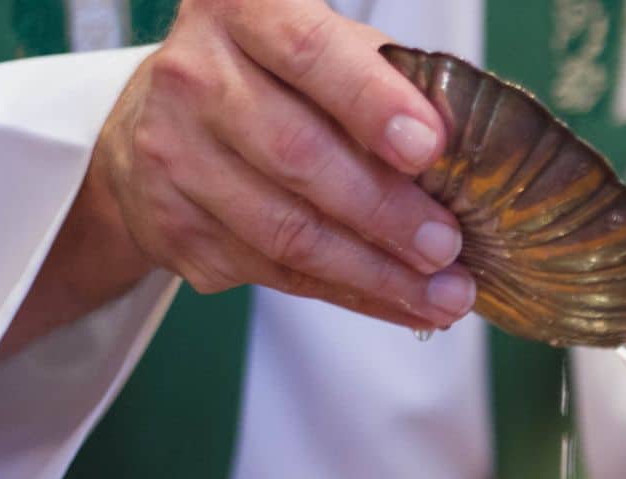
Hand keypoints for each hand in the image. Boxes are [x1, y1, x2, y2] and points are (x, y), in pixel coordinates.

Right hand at [91, 0, 473, 327]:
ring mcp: (172, 154)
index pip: (309, 53)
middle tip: (448, 247)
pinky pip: (276, 274)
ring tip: (442, 295)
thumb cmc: (276, 83)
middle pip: (297, 155)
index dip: (371, 103)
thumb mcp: (333, 56)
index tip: (428, 147)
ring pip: (286, 231)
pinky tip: (399, 302)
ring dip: (376, 272)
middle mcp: (193, 76)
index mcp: (241, 12)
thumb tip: (463, 151)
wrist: (162, 122)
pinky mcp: (173, 225)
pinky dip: (350, 294)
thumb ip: (388, 87)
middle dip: (385, 211)